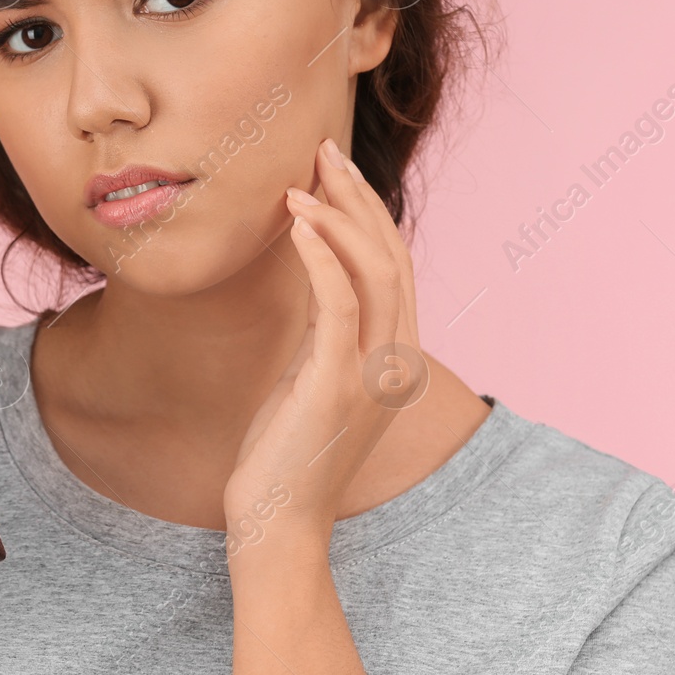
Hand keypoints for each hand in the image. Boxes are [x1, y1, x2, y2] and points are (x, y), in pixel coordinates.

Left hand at [223, 136, 424, 560]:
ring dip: (339, 218)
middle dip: (358, 197)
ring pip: (374, 272)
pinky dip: (323, 258)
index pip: (394, 264)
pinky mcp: (336, 386)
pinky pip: (339, 306)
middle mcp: (395, 361)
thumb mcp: (312, 379)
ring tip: (301, 181)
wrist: (279, 524)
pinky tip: (299, 225)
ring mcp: (372, 375)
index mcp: (394, 357)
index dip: (368, 211)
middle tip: (323, 150)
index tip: (335, 170)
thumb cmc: (285, 454)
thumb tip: (314, 280)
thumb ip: (326, 334)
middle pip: (391, 256)